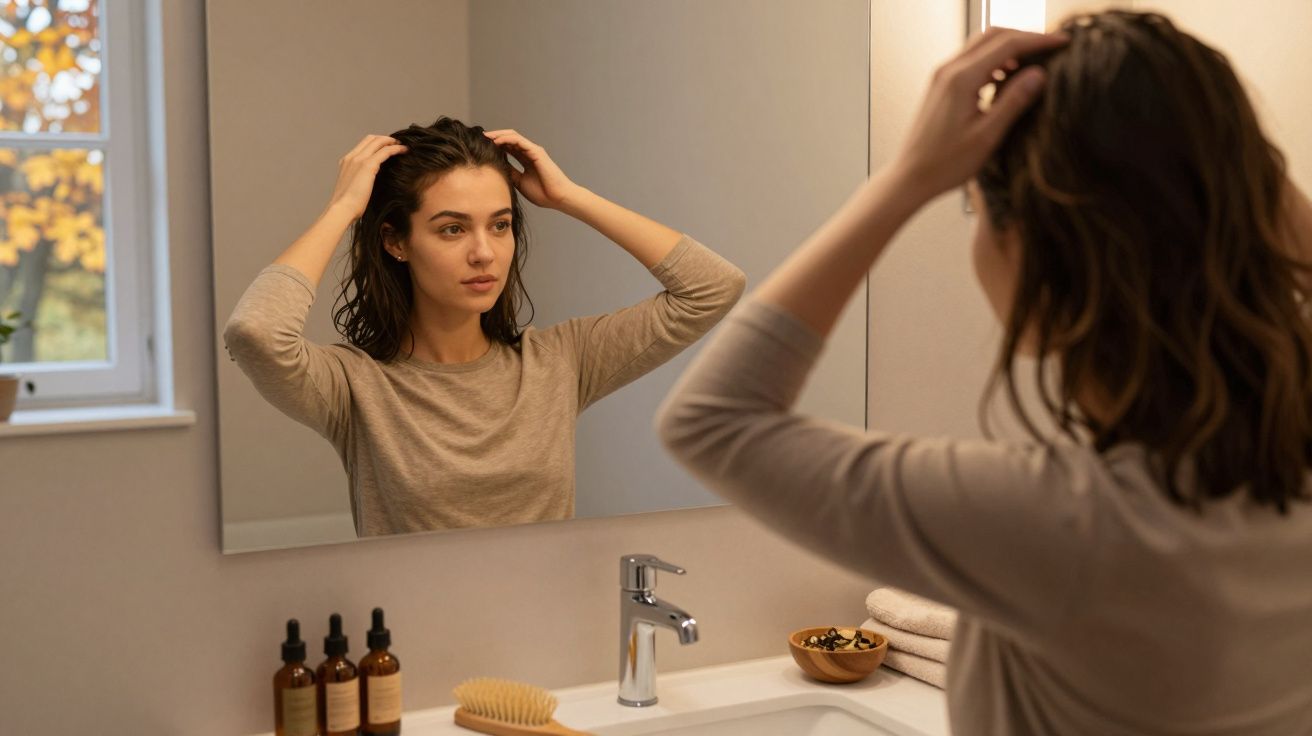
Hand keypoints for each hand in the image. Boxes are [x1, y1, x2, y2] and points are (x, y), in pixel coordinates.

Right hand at [326, 135, 407, 218]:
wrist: (342, 209)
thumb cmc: (348, 205)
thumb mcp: (353, 187)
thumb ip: (360, 179)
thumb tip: (371, 182)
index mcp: (347, 162)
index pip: (363, 144)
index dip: (377, 142)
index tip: (387, 147)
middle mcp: (352, 157)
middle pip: (371, 139)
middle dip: (385, 139)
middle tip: (397, 144)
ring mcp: (359, 159)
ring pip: (378, 142)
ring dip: (392, 142)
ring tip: (403, 146)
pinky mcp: (368, 165)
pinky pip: (385, 151)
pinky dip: (396, 148)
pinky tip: (404, 150)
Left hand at [483, 129, 580, 208]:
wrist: (557, 198)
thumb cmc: (543, 193)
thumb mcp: (520, 182)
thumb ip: (510, 172)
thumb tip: (496, 167)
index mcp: (526, 160)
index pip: (509, 147)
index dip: (495, 145)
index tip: (481, 146)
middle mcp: (530, 153)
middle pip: (509, 139)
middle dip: (495, 137)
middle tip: (481, 138)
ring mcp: (533, 151)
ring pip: (513, 136)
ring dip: (499, 135)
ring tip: (486, 137)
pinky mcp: (536, 152)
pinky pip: (519, 141)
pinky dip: (507, 139)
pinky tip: (496, 141)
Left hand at [888, 27, 1068, 203]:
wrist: (911, 177)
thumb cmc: (945, 163)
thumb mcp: (987, 136)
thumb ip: (1013, 101)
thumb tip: (1039, 73)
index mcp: (961, 79)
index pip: (1007, 44)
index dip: (1038, 40)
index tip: (1063, 42)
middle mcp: (948, 70)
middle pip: (993, 35)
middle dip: (1025, 37)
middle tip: (1051, 47)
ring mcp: (942, 76)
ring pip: (981, 45)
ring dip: (1009, 47)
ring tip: (1034, 62)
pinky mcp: (941, 85)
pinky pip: (971, 60)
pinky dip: (994, 60)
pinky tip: (1008, 77)